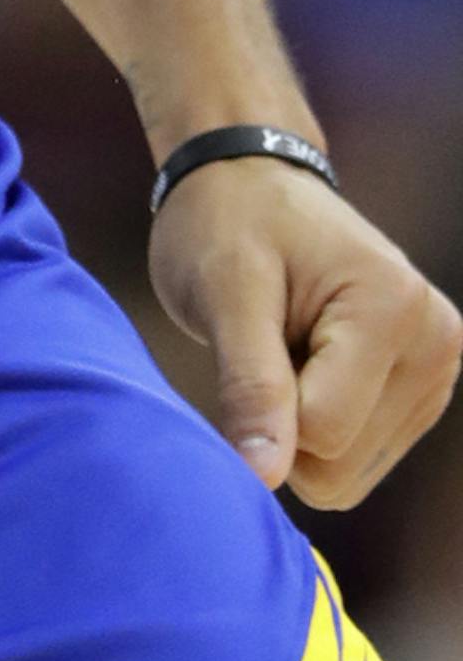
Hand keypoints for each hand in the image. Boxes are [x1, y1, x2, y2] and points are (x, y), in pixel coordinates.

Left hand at [151, 157, 462, 509]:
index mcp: (395, 306)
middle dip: (282, 420)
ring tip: (285, 345)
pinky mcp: (420, 396)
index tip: (250, 336)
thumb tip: (264, 478)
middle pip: (339, 465)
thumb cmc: (226, 221)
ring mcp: (436, 373)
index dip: (263, 403)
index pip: (323, 432)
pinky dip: (315, 427)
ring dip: (297, 424)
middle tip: (265, 340)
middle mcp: (436, 343)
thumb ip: (249, 384)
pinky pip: (354, 466)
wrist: (250, 182)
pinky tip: (305, 362)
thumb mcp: (224, 290)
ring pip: (347, 476)